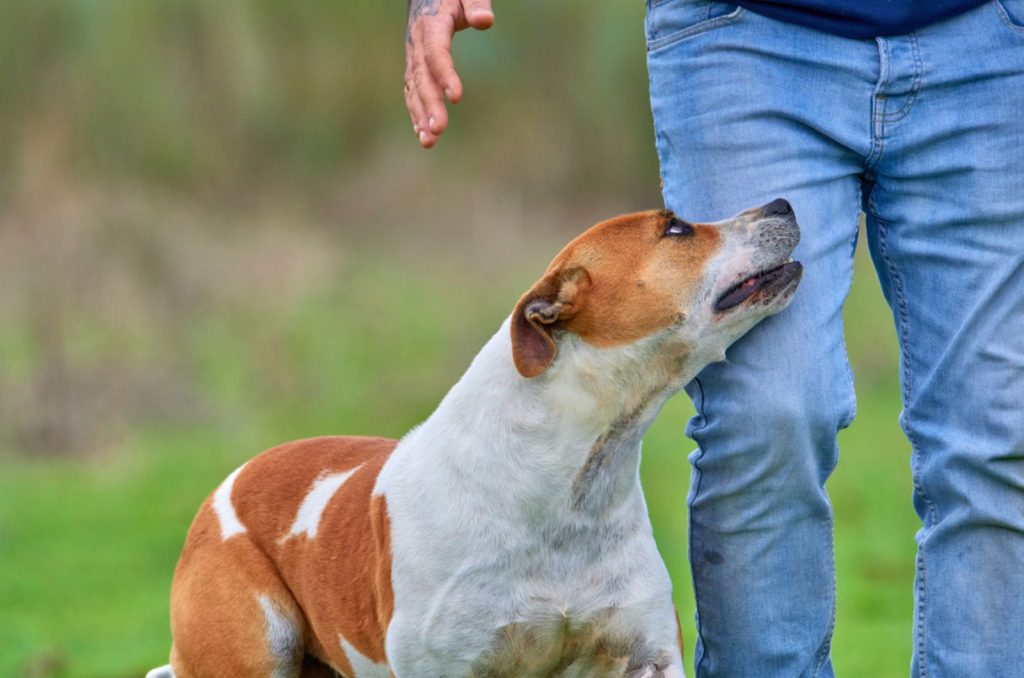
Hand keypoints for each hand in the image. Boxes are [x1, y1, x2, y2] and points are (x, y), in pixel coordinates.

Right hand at [404, 0, 493, 148]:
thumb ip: (476, 2)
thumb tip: (485, 21)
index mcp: (430, 24)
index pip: (436, 53)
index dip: (445, 74)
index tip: (456, 97)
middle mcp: (417, 43)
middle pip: (421, 77)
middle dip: (429, 105)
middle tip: (438, 130)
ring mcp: (413, 55)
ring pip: (414, 89)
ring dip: (420, 116)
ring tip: (429, 141)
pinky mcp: (415, 65)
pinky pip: (412, 91)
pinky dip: (417, 112)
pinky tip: (424, 134)